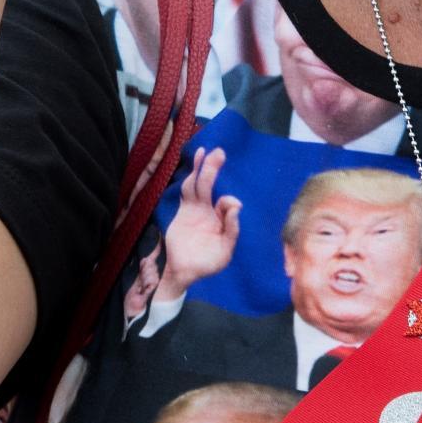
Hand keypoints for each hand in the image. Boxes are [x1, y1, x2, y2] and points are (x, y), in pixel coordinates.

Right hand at [155, 147, 241, 300]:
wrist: (185, 271)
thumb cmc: (208, 263)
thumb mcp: (225, 251)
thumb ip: (232, 230)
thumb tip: (237, 207)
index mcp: (223, 221)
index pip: (226, 204)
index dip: (228, 202)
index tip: (232, 206)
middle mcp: (210, 211)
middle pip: (211, 185)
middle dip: (214, 169)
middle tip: (220, 153)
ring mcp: (196, 208)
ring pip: (199, 184)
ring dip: (203, 168)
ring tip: (207, 152)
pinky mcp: (184, 210)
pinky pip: (187, 190)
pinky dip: (191, 174)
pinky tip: (196, 159)